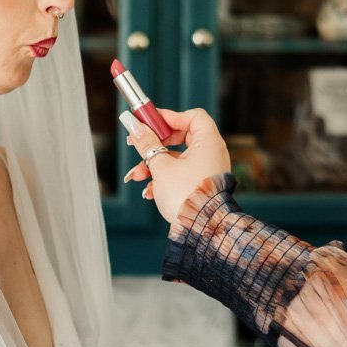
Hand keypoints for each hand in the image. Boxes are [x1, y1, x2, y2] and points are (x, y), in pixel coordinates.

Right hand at [122, 108, 231, 224]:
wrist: (202, 229)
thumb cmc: (186, 195)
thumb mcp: (161, 166)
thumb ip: (147, 144)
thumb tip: (135, 127)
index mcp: (208, 142)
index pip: (191, 116)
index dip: (169, 116)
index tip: (148, 121)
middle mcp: (211, 153)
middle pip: (181, 137)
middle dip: (155, 144)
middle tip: (136, 144)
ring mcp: (207, 170)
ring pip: (176, 159)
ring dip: (154, 165)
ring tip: (137, 176)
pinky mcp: (200, 185)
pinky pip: (180, 174)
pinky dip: (164, 178)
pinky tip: (149, 191)